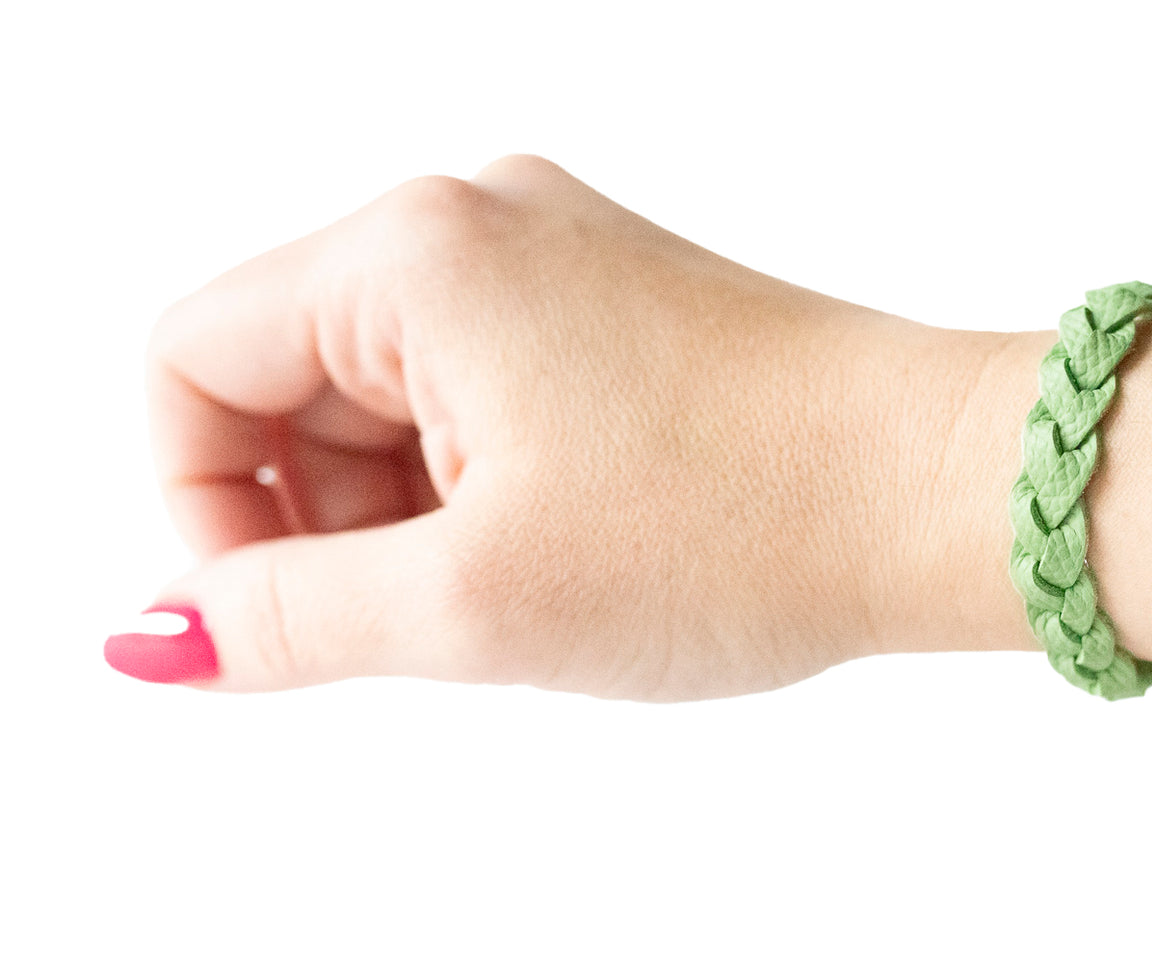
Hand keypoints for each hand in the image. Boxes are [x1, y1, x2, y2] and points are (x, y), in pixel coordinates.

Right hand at [113, 155, 1003, 698]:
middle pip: (289, 379)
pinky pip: (480, 397)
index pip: (192, 362)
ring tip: (525, 582)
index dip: (201, 508)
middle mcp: (479, 224)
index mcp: (415, 254)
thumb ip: (290, 620)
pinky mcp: (614, 307)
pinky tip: (566, 545)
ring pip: (389, 399)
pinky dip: (483, 488)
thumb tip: (162, 637)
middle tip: (438, 610)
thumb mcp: (478, 602)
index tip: (279, 616)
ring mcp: (556, 260)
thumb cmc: (747, 520)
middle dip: (328, 518)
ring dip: (413, 513)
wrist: (942, 490)